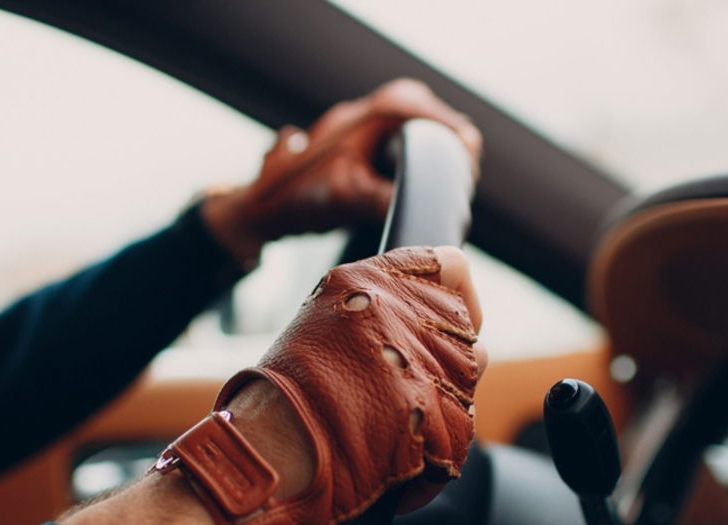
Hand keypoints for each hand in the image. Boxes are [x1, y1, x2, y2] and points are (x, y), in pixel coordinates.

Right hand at [62, 247, 483, 524]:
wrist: (270, 456)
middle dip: (443, 356)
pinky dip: (436, 446)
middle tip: (399, 384)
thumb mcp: (325, 317)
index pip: (452, 267)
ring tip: (392, 417)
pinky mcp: (439, 415)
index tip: (444, 317)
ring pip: (468, 375)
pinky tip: (396, 449)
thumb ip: (383, 302)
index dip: (457, 294)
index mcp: (372, 281)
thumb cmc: (285, 395)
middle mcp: (404, 313)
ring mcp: (425, 363)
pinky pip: (461, 426)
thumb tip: (443, 303)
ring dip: (441, 399)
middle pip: (465, 327)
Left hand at [201, 79, 482, 265]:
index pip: (419, 108)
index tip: (469, 153)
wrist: (258, 208)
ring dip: (427, 136)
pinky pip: (391, 132)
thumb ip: (387, 202)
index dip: (450, 132)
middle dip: (443, 130)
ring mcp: (354, 127)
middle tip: (464, 159)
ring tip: (449, 164)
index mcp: (363, 118)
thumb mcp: (348, 201)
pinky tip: (420, 171)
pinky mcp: (352, 143)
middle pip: (416, 105)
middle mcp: (359, 115)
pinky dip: (411, 145)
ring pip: (403, 116)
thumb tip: (427, 216)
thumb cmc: (297, 199)